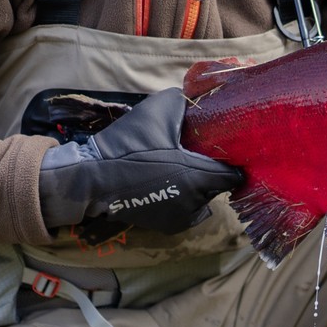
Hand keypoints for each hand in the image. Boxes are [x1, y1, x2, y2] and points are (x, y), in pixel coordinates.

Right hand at [38, 86, 242, 235]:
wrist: (93, 178)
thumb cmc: (128, 145)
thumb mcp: (156, 111)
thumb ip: (182, 102)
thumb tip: (197, 99)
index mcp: (199, 175)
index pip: (233, 174)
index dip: (230, 160)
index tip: (221, 150)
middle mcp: (196, 201)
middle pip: (217, 185)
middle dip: (210, 171)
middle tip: (193, 155)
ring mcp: (182, 217)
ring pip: (202, 199)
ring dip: (196, 186)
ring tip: (177, 170)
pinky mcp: (168, 226)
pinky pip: (187, 211)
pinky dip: (183, 200)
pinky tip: (167, 184)